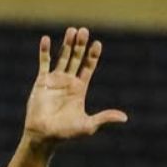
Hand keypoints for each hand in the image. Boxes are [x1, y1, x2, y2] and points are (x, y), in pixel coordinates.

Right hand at [24, 27, 127, 143]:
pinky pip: (43, 62)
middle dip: (80, 45)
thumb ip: (104, 118)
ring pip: (62, 57)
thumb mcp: (88, 125)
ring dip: (66, 44)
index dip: (93, 56)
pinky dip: (44, 51)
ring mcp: (55, 80)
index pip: (88, 68)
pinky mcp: (42, 81)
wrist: (44, 136)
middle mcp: (68, 82)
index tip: (97, 44)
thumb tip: (124, 118)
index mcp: (79, 90)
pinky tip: (46, 39)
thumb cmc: (66, 133)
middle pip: (76, 58)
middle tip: (84, 31)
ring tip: (72, 30)